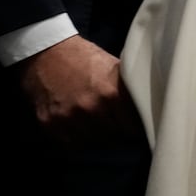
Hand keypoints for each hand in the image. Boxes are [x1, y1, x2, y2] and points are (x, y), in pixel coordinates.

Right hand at [17, 35, 140, 144]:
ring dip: (98, 138)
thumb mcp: (115, 68)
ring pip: (92, 143)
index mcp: (111, 93)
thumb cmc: (85, 58)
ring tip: (98, 125)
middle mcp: (90, 108)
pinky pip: (70, 144)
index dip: (135, 129)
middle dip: (117, 134)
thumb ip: (129, 90)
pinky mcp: (49, 123)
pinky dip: (77, 139)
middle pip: (113, 138)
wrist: (46, 51)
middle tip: (117, 126)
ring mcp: (68, 117)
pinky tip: (80, 127)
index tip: (135, 127)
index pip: (132, 129)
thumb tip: (149, 109)